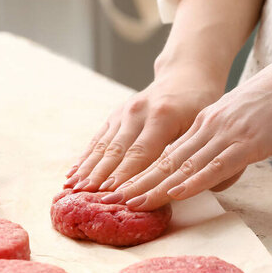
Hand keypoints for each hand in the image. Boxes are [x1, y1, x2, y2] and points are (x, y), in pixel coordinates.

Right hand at [64, 68, 223, 191]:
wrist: (184, 76)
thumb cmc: (198, 105)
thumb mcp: (198, 125)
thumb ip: (186, 151)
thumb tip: (177, 185)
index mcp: (162, 117)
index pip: (141, 153)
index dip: (126, 176)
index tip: (113, 194)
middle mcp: (138, 113)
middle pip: (116, 151)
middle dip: (100, 176)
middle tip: (86, 196)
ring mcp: (123, 113)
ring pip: (102, 145)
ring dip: (87, 168)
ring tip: (73, 188)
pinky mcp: (115, 116)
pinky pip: (98, 139)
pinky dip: (85, 158)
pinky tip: (73, 173)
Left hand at [103, 58, 271, 210]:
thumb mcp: (247, 118)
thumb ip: (230, 140)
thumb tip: (220, 165)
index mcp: (208, 121)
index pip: (169, 152)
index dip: (143, 172)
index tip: (123, 188)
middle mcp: (208, 127)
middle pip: (165, 160)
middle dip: (136, 182)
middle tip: (109, 200)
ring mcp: (225, 134)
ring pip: (182, 166)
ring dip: (154, 187)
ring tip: (129, 204)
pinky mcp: (246, 142)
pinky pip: (213, 166)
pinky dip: (191, 182)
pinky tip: (174, 194)